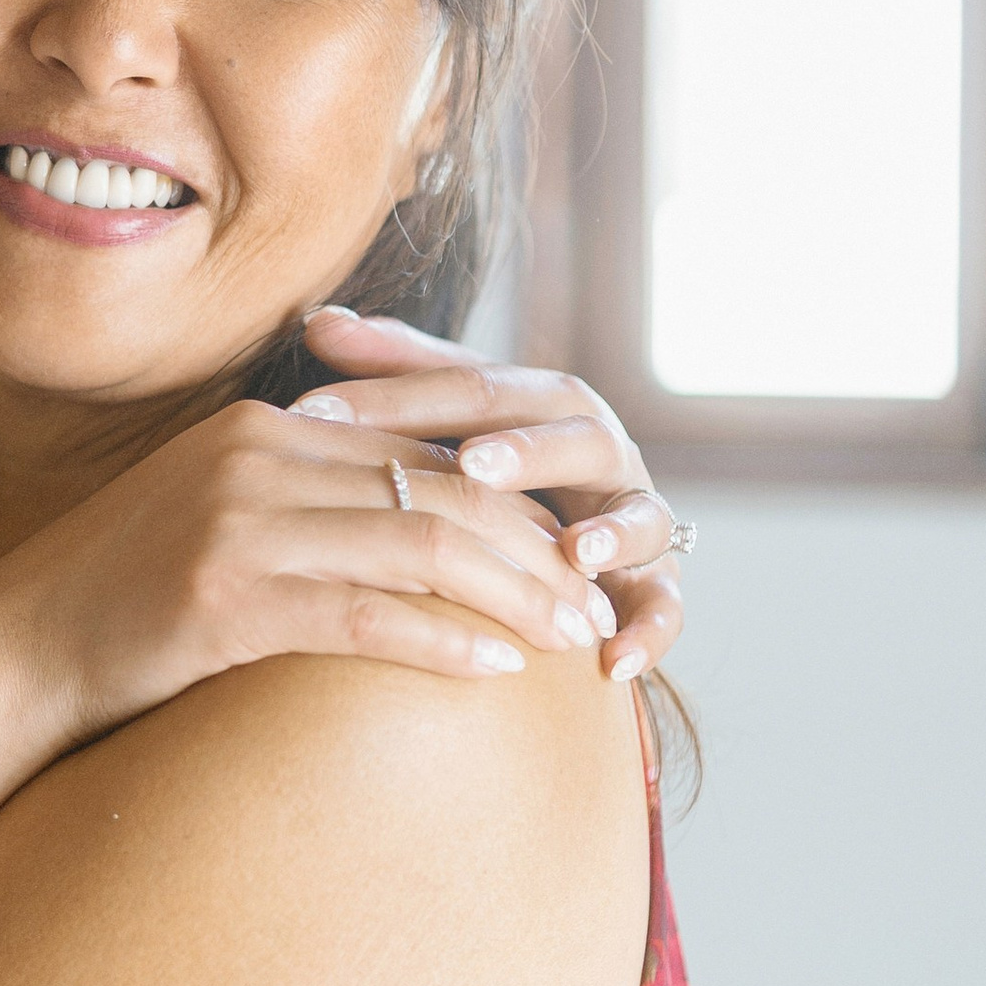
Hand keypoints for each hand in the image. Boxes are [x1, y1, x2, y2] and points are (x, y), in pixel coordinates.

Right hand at [10, 384, 619, 751]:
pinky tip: (496, 673)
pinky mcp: (225, 597)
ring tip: (571, 637)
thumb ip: (299, 502)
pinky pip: (367, 617)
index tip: (569, 551)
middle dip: (534, 548)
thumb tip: (406, 524)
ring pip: (421, 548)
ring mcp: (239, 523)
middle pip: (439, 491)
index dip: (510, 502)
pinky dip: (443, 642)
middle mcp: (257, 457)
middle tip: (595, 600)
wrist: (16, 652)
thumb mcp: (215, 519)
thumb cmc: (121, 602)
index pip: (420, 451)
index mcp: (263, 429)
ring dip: (513, 596)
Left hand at [288, 308, 685, 682]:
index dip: (398, 399)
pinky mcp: (656, 582)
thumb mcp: (447, 418)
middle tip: (470, 465)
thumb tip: (320, 321)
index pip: (471, 385)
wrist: (579, 531)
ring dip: (612, 531)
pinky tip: (614, 663)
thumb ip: (393, 373)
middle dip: (526, 451)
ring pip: (640, 513)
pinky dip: (650, 632)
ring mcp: (635, 513)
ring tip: (576, 552)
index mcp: (541, 399)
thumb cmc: (493, 465)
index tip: (321, 414)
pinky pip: (665, 607)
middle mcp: (598, 448)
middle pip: (571, 434)